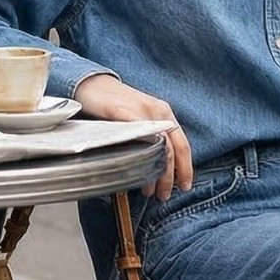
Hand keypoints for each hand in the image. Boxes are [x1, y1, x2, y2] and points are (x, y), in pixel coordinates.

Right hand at [73, 74, 192, 199]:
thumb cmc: (114, 105)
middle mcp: (158, 112)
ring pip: (160, 146)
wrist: (93, 84)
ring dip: (157, 172)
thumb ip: (151, 138)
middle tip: (164, 195)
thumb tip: (158, 166)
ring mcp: (142, 111)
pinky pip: (139, 136)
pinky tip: (138, 171)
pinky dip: (142, 156)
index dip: (186, 168)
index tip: (184, 186)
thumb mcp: (140, 120)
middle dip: (171, 177)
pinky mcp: (124, 112)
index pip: (183, 145)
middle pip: (174, 149)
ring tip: (149, 190)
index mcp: (164, 114)